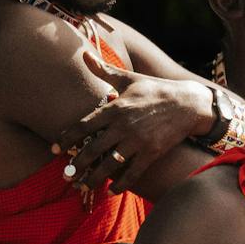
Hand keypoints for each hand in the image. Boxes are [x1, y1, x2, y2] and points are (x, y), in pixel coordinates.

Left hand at [54, 60, 211, 192]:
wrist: (189, 103)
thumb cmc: (156, 90)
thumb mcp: (129, 78)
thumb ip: (104, 70)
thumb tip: (83, 53)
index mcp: (115, 108)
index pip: (82, 127)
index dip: (66, 140)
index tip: (55, 150)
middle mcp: (123, 126)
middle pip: (92, 150)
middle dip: (76, 165)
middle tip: (66, 175)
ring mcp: (138, 141)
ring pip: (109, 164)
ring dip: (93, 178)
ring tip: (83, 186)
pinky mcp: (152, 152)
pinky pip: (133, 172)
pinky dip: (122, 184)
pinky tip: (112, 190)